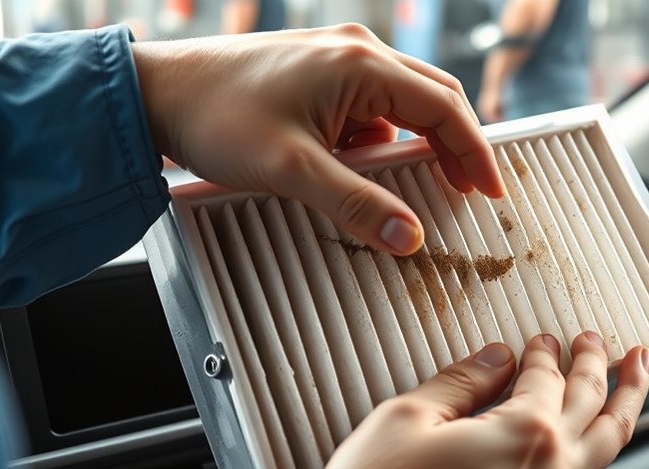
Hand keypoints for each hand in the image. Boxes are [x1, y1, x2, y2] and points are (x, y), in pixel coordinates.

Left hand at [131, 24, 505, 254]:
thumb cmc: (217, 116)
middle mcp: (356, 51)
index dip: (474, 152)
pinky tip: (355, 168)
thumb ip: (356, 204)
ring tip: (406, 188)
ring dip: (410, 146)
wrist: (157, 94)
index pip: (444, 108)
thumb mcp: (293, 169)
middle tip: (469, 190)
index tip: (491, 190)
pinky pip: (368, 108)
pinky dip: (376, 141)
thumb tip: (409, 238)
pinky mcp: (317, 73)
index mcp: (361, 64)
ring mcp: (336, 58)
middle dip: (454, 146)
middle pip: (433, 98)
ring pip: (401, 103)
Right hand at [300, 333, 648, 468]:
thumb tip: (494, 358)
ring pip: (607, 444)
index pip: (549, 377)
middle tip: (599, 340)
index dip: (544, 352)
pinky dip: (597, 442)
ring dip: (623, 402)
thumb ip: (462, 381)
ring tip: (635, 375)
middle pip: (596, 404)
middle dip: (601, 365)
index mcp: (525, 433)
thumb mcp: (410, 417)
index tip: (539, 339)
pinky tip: (587, 435)